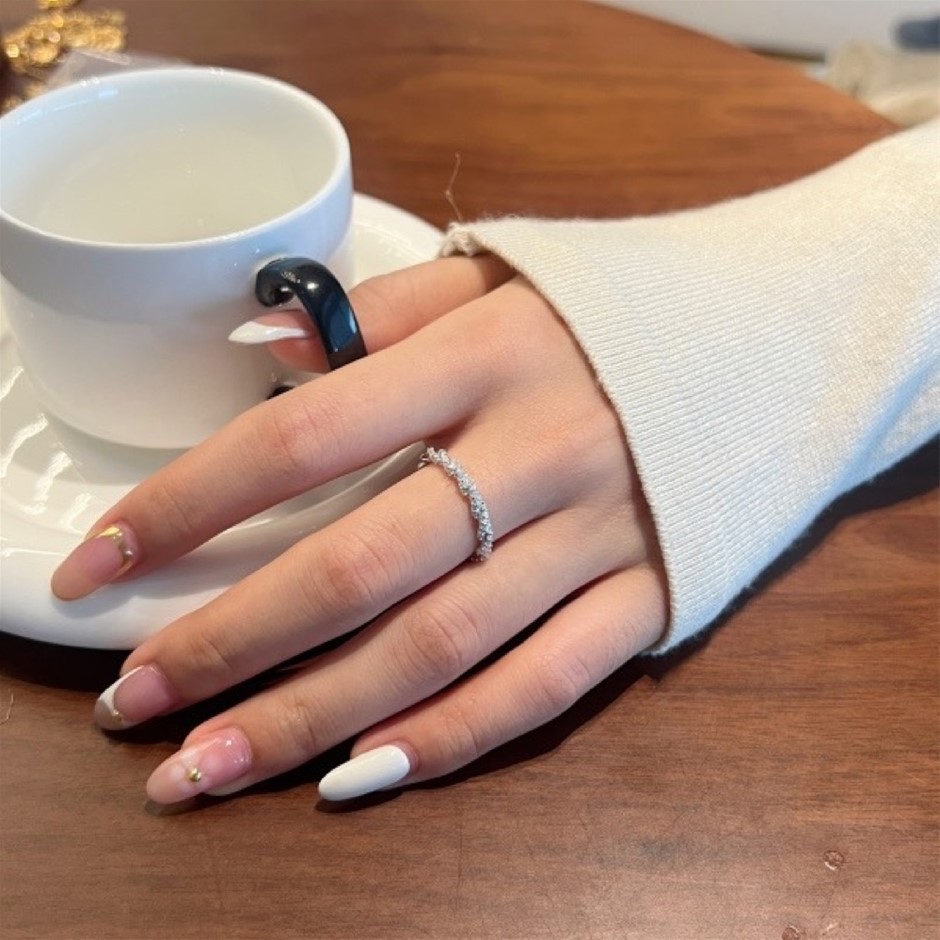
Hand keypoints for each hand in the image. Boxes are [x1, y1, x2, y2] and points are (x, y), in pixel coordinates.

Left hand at [51, 254, 667, 803]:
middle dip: (230, 642)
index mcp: (489, 355)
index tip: (98, 568)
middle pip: (358, 566)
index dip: (187, 507)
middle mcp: (540, 452)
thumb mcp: (500, 279)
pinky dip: (451, 737)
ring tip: (208, 768)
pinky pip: (546, 686)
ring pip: (439, 646)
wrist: (773, 341)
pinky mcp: (651, 598)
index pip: (304, 437)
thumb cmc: (610, 309)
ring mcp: (602, 537)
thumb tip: (252, 356)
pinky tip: (360, 774)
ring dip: (313, 717)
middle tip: (131, 701)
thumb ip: (378, 313)